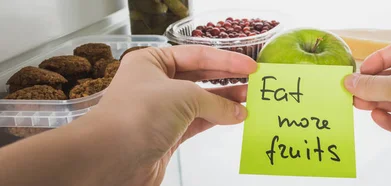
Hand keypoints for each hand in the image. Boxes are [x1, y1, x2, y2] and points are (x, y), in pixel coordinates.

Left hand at [90, 45, 255, 184]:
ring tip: (251, 100)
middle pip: (199, 77)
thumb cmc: (139, 114)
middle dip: (227, 79)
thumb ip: (216, 101)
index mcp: (152, 62)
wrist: (112, 157)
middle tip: (254, 82)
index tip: (250, 65)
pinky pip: (198, 122)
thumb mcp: (184, 96)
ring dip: (225, 101)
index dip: (226, 60)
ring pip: (201, 102)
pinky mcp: (167, 135)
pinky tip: (236, 118)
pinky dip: (217, 119)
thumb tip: (239, 111)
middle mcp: (155, 84)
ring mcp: (161, 111)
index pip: (196, 56)